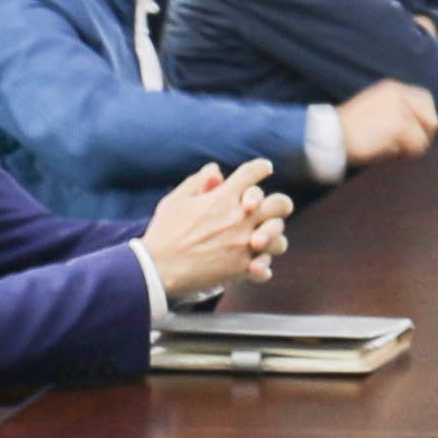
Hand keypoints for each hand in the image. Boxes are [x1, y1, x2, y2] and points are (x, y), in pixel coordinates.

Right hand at [140, 161, 292, 300]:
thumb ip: (198, 182)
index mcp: (224, 197)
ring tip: (261, 242)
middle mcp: (240, 218)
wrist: (158, 269)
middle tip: (274, 209)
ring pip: (278, 238)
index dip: (261, 168)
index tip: (264, 169)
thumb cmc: (164, 233)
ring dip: (272, 239)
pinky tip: (254, 266)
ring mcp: (244, 243)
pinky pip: (265, 267)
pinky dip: (262, 267)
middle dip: (280, 205)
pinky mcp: (241, 268)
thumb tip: (215, 170)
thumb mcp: (176, 201)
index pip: (253, 173)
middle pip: (280, 204)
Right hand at [339, 76, 437, 163]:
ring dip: (408, 150)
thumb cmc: (349, 130)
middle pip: (431, 121)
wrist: (330, 136)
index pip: (426, 100)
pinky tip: (384, 153)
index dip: (423, 121)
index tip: (412, 134)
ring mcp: (400, 110)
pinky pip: (415, 148)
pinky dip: (402, 155)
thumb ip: (397, 112)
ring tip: (387, 150)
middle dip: (421, 138)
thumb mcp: (376, 110)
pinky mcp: (400, 127)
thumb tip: (422, 130)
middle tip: (402, 148)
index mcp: (393, 88)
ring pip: (423, 139)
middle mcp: (400, 94)